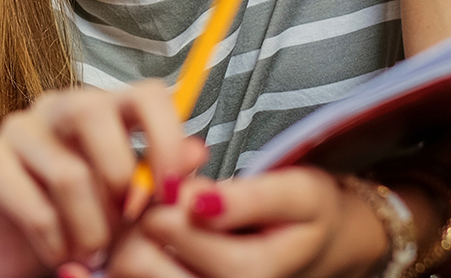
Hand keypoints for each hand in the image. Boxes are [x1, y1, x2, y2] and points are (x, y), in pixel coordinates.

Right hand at [0, 80, 207, 276]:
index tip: (172, 191)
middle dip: (120, 179)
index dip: (167, 138)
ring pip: (69, 174)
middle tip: (124, 222)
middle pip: (94, 112)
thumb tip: (198, 152)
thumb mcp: (130, 204)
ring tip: (93, 252)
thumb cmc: (81, 217)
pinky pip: (37, 209)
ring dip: (91, 229)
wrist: (13, 246)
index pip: (147, 94)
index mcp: (105, 108)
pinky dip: (58, 244)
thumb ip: (160, 179)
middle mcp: (59, 107)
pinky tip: (60, 253)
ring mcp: (20, 130)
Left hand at [93, 169, 386, 277]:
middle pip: (135, 261)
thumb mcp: (298, 193)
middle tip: (167, 201)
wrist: (326, 247)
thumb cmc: (311, 216)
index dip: (166, 193)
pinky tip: (138, 247)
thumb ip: (248, 197)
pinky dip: (124, 261)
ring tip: (162, 221)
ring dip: (131, 241)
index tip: (186, 181)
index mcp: (249, 273)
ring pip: (126, 273)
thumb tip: (197, 201)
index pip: (169, 227)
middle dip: (142, 220)